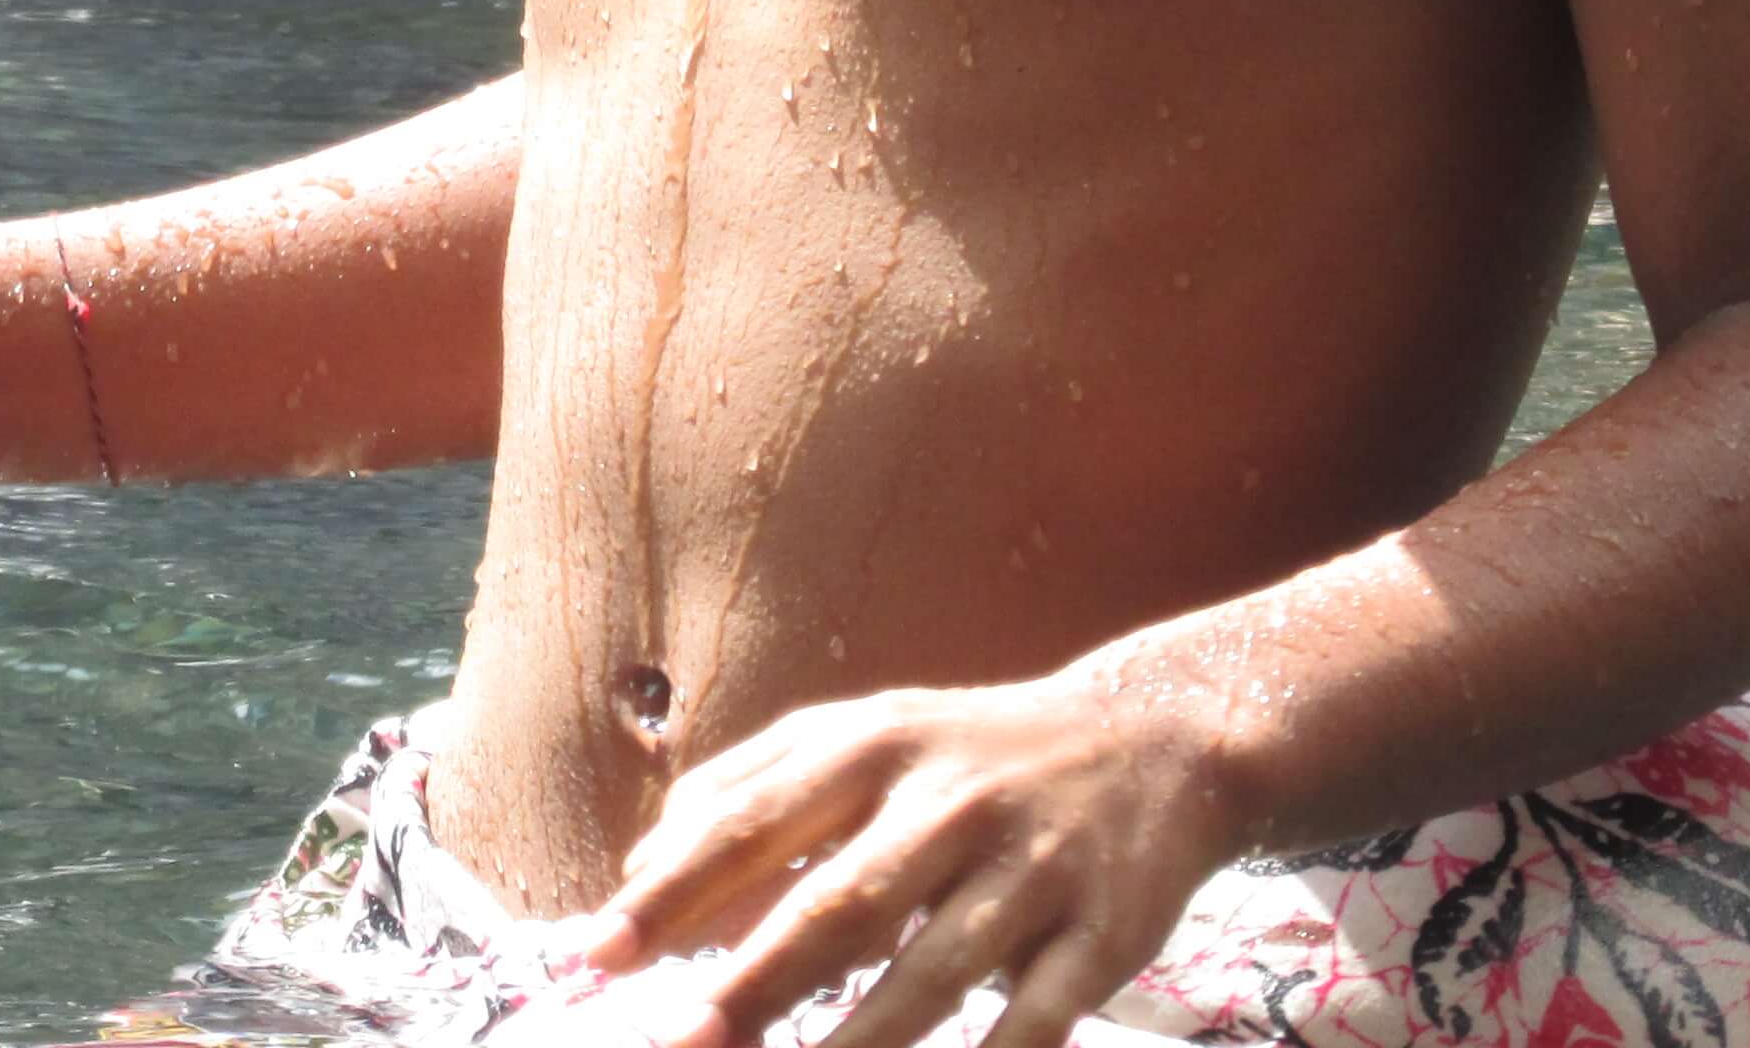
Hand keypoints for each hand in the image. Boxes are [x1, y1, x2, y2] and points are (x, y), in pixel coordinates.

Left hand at [566, 671, 1247, 1047]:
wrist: (1154, 738)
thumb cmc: (969, 754)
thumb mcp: (865, 734)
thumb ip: (752, 788)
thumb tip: (641, 870)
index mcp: (875, 747)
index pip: (756, 818)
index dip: (674, 889)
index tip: (596, 955)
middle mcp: (950, 804)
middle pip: (841, 905)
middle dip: (754, 984)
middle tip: (676, 1045)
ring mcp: (1029, 873)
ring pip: (932, 978)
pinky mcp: (1101, 937)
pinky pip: (1034, 1026)